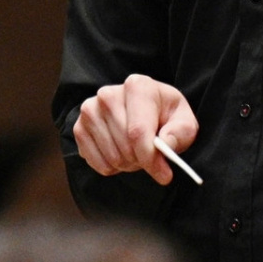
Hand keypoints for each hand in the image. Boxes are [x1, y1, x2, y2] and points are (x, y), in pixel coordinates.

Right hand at [73, 74, 200, 185]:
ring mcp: (90, 111)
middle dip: (142, 161)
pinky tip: (121, 153)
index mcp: (137, 86)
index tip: (164, 175)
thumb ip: (180, 133)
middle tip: (152, 159)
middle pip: (125, 147)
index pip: (138, 131)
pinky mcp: (79, 128)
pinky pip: (98, 163)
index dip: (151, 158)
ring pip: (112, 157)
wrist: (142, 112)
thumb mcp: (184, 122)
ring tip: (137, 152)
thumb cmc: (165, 117)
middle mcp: (108, 94)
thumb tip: (165, 145)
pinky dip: (113, 168)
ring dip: (129, 165)